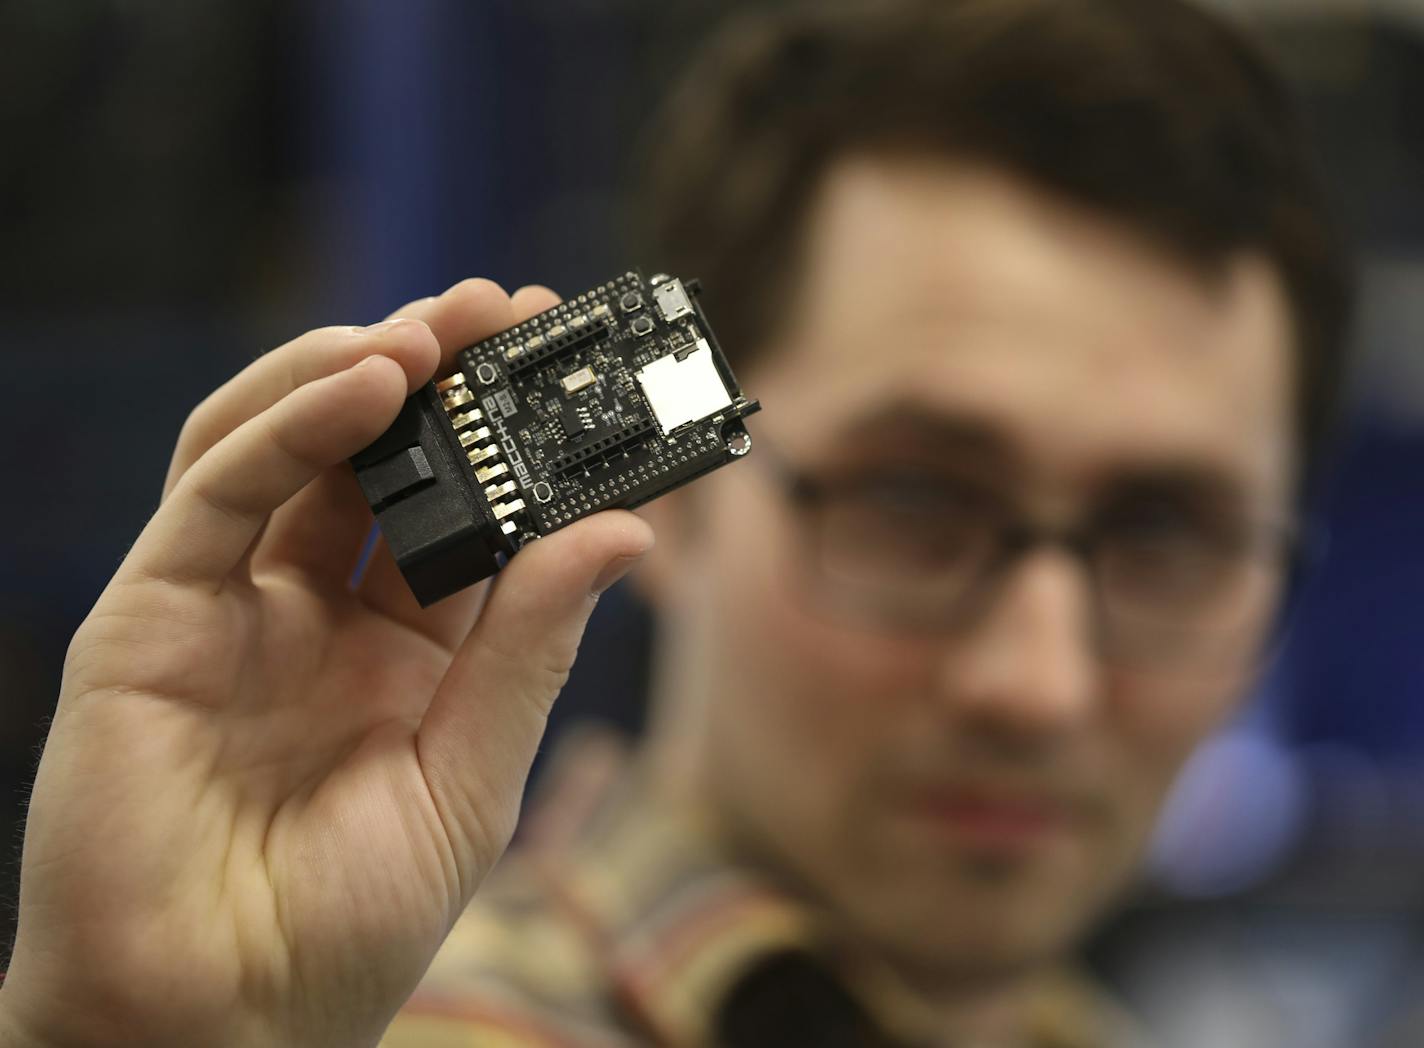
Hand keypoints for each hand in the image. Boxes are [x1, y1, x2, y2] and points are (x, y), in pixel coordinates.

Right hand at [0, 280, 652, 1047]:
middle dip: (436, 373)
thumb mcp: (471, 777)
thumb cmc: (345, 926)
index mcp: (402, 649)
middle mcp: (314, 611)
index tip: (570, 364)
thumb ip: (531, 646)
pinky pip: (217, 491)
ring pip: (284, 444)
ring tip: (440, 326)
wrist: (214, 1025)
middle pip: (375, 455)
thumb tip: (626, 532)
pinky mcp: (149, 613)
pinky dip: (289, 423)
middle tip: (505, 307)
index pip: (461, 510)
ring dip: (358, 370)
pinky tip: (366, 381)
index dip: (510, 436)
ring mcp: (230, 604)